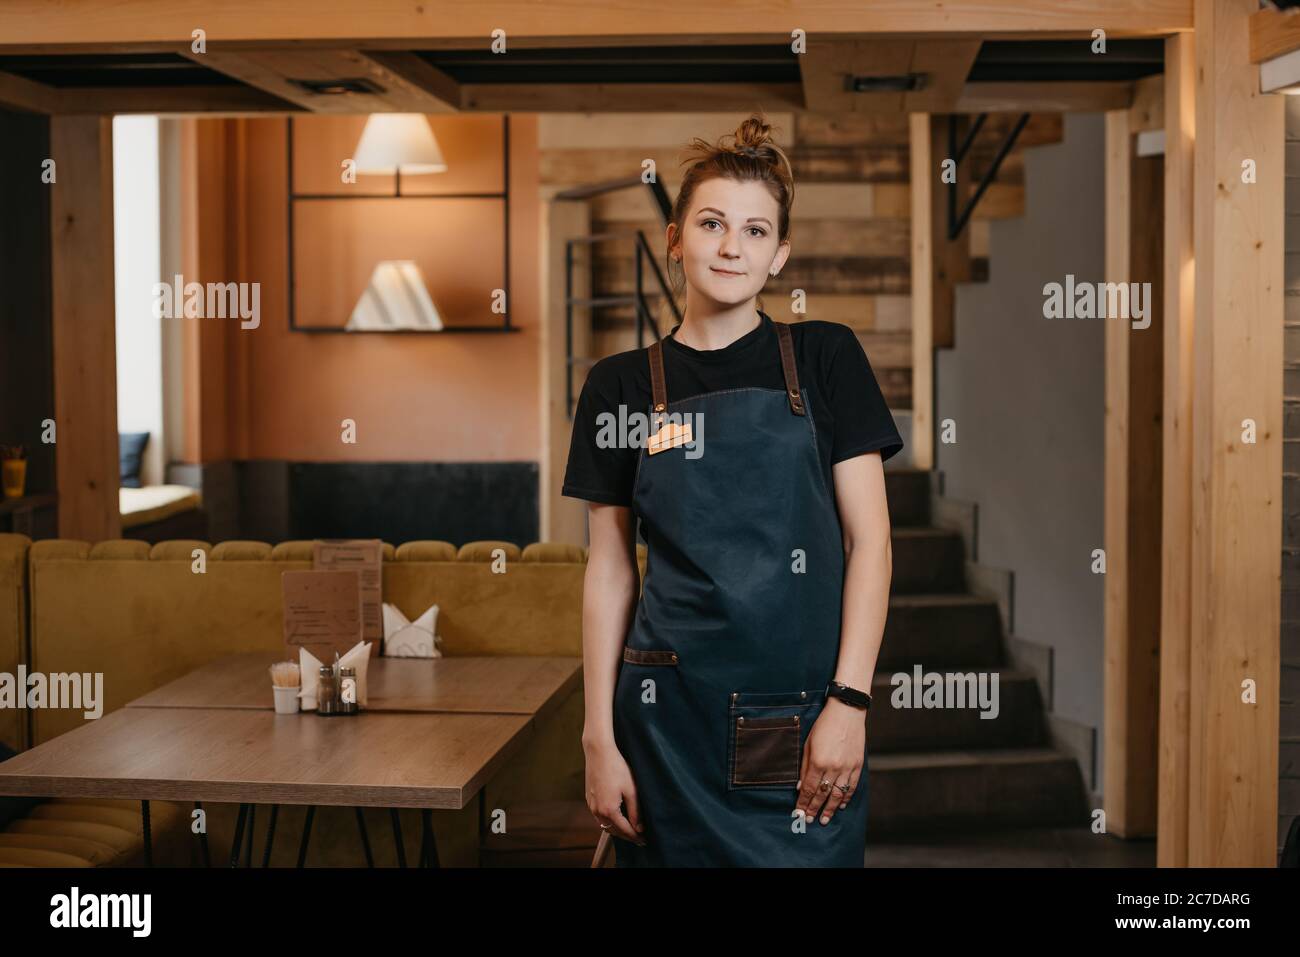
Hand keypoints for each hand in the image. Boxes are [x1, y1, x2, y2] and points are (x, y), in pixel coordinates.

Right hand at [584, 738, 646, 845]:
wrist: (599, 753)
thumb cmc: (617, 768)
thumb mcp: (631, 790)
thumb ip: (635, 811)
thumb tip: (639, 828)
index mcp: (609, 810)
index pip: (625, 830)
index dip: (636, 837)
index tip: (644, 841)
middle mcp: (597, 811)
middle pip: (614, 831)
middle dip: (627, 835)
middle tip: (639, 838)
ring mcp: (591, 805)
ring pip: (605, 825)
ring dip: (617, 829)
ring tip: (629, 829)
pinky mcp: (589, 799)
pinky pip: (599, 816)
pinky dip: (609, 821)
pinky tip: (616, 817)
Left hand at [794, 698, 866, 825]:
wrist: (846, 712)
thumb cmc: (824, 725)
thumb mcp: (808, 744)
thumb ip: (804, 766)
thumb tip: (801, 786)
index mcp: (818, 761)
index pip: (809, 788)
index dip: (803, 802)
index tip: (799, 812)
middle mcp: (833, 767)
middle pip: (822, 794)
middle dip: (814, 809)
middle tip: (808, 820)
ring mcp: (847, 768)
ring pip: (837, 795)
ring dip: (830, 809)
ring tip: (824, 819)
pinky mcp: (857, 765)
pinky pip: (852, 787)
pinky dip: (846, 798)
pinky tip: (840, 805)